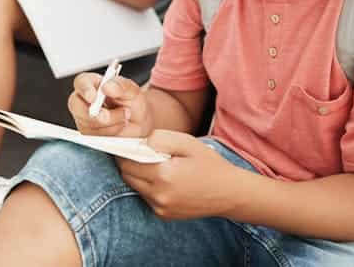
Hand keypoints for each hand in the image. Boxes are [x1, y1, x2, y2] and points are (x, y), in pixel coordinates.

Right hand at [68, 74, 153, 137]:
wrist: (139, 122)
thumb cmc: (132, 103)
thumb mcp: (132, 91)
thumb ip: (122, 85)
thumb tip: (108, 86)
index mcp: (93, 83)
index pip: (81, 82)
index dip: (85, 90)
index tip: (93, 97)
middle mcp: (84, 100)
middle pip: (76, 105)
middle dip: (94, 113)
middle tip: (109, 115)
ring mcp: (84, 117)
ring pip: (86, 123)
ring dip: (109, 123)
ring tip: (124, 117)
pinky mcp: (88, 132)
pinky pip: (93, 136)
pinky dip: (109, 132)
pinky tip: (118, 126)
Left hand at [118, 131, 239, 219]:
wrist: (229, 193)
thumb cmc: (209, 164)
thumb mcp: (188, 143)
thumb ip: (161, 138)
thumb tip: (141, 142)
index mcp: (163, 175)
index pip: (128, 163)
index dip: (124, 152)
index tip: (124, 144)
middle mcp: (159, 195)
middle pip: (127, 176)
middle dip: (130, 163)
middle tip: (141, 153)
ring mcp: (161, 208)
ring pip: (136, 187)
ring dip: (139, 175)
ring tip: (156, 166)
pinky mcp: (164, 215)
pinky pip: (147, 197)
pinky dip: (149, 187)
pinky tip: (165, 180)